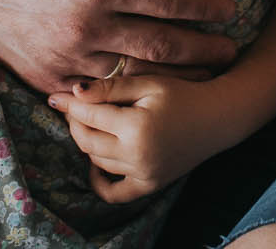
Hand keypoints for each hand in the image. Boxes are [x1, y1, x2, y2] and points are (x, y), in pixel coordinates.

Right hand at [0, 0, 238, 93]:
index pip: (168, 1)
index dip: (204, 7)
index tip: (229, 9)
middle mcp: (84, 28)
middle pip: (160, 47)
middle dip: (201, 51)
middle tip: (230, 53)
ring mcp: (62, 58)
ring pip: (131, 75)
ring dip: (171, 77)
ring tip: (201, 75)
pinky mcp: (42, 76)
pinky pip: (94, 91)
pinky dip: (125, 91)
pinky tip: (147, 88)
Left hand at [48, 72, 241, 202]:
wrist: (218, 118)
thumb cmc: (184, 94)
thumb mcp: (149, 84)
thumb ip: (111, 87)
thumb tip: (73, 92)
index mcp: (136, 126)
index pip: (89, 116)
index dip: (70, 105)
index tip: (56, 96)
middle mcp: (137, 154)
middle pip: (87, 141)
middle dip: (75, 123)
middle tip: (75, 108)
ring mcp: (143, 173)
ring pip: (96, 161)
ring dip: (87, 143)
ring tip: (91, 123)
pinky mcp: (149, 184)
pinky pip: (114, 192)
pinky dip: (99, 180)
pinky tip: (95, 163)